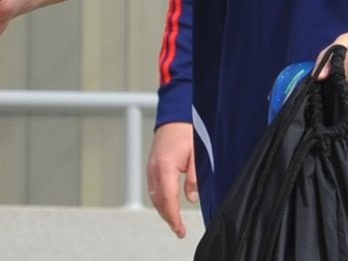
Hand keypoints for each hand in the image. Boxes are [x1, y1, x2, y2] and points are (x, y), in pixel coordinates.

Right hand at [146, 122, 197, 237]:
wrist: (174, 116)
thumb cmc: (186, 131)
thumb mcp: (197, 155)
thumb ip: (194, 178)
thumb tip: (191, 198)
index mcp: (165, 166)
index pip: (168, 199)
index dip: (173, 217)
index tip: (179, 229)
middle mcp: (154, 168)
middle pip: (158, 201)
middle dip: (168, 218)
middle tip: (179, 230)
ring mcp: (150, 167)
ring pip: (153, 196)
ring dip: (163, 210)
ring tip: (174, 221)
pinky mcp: (151, 166)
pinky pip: (152, 188)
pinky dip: (159, 200)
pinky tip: (167, 205)